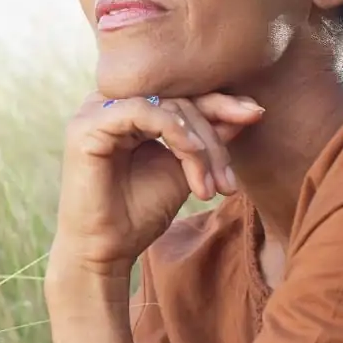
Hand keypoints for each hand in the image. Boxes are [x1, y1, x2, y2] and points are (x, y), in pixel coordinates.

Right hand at [47, 92, 264, 283]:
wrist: (105, 250)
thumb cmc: (138, 212)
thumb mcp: (184, 170)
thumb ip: (206, 140)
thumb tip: (248, 110)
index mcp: (126, 109)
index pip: (178, 93)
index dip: (218, 102)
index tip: (255, 114)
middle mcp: (107, 103)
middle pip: (175, 98)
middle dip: (212, 137)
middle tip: (229, 182)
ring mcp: (94, 112)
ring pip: (164, 104)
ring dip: (198, 142)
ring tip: (212, 185)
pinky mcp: (87, 126)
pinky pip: (142, 111)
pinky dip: (174, 130)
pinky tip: (192, 156)